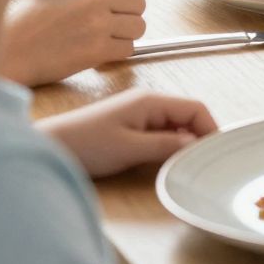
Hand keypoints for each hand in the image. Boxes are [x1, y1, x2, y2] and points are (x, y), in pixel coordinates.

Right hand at [0, 0, 148, 84]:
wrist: (4, 51)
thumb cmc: (19, 21)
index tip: (128, 0)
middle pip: (139, 3)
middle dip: (129, 15)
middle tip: (113, 24)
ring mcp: (96, 24)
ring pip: (138, 27)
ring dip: (126, 35)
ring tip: (105, 39)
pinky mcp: (95, 50)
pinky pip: (128, 49)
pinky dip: (117, 53)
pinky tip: (98, 53)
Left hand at [40, 91, 217, 177]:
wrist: (47, 147)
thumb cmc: (85, 145)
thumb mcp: (129, 148)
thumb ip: (166, 144)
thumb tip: (195, 144)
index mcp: (151, 101)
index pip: (196, 108)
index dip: (210, 128)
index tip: (216, 153)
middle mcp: (148, 102)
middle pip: (188, 115)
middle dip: (199, 136)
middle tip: (203, 162)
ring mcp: (138, 112)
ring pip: (175, 124)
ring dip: (184, 141)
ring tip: (186, 163)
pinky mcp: (130, 124)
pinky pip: (161, 130)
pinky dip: (169, 143)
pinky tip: (165, 159)